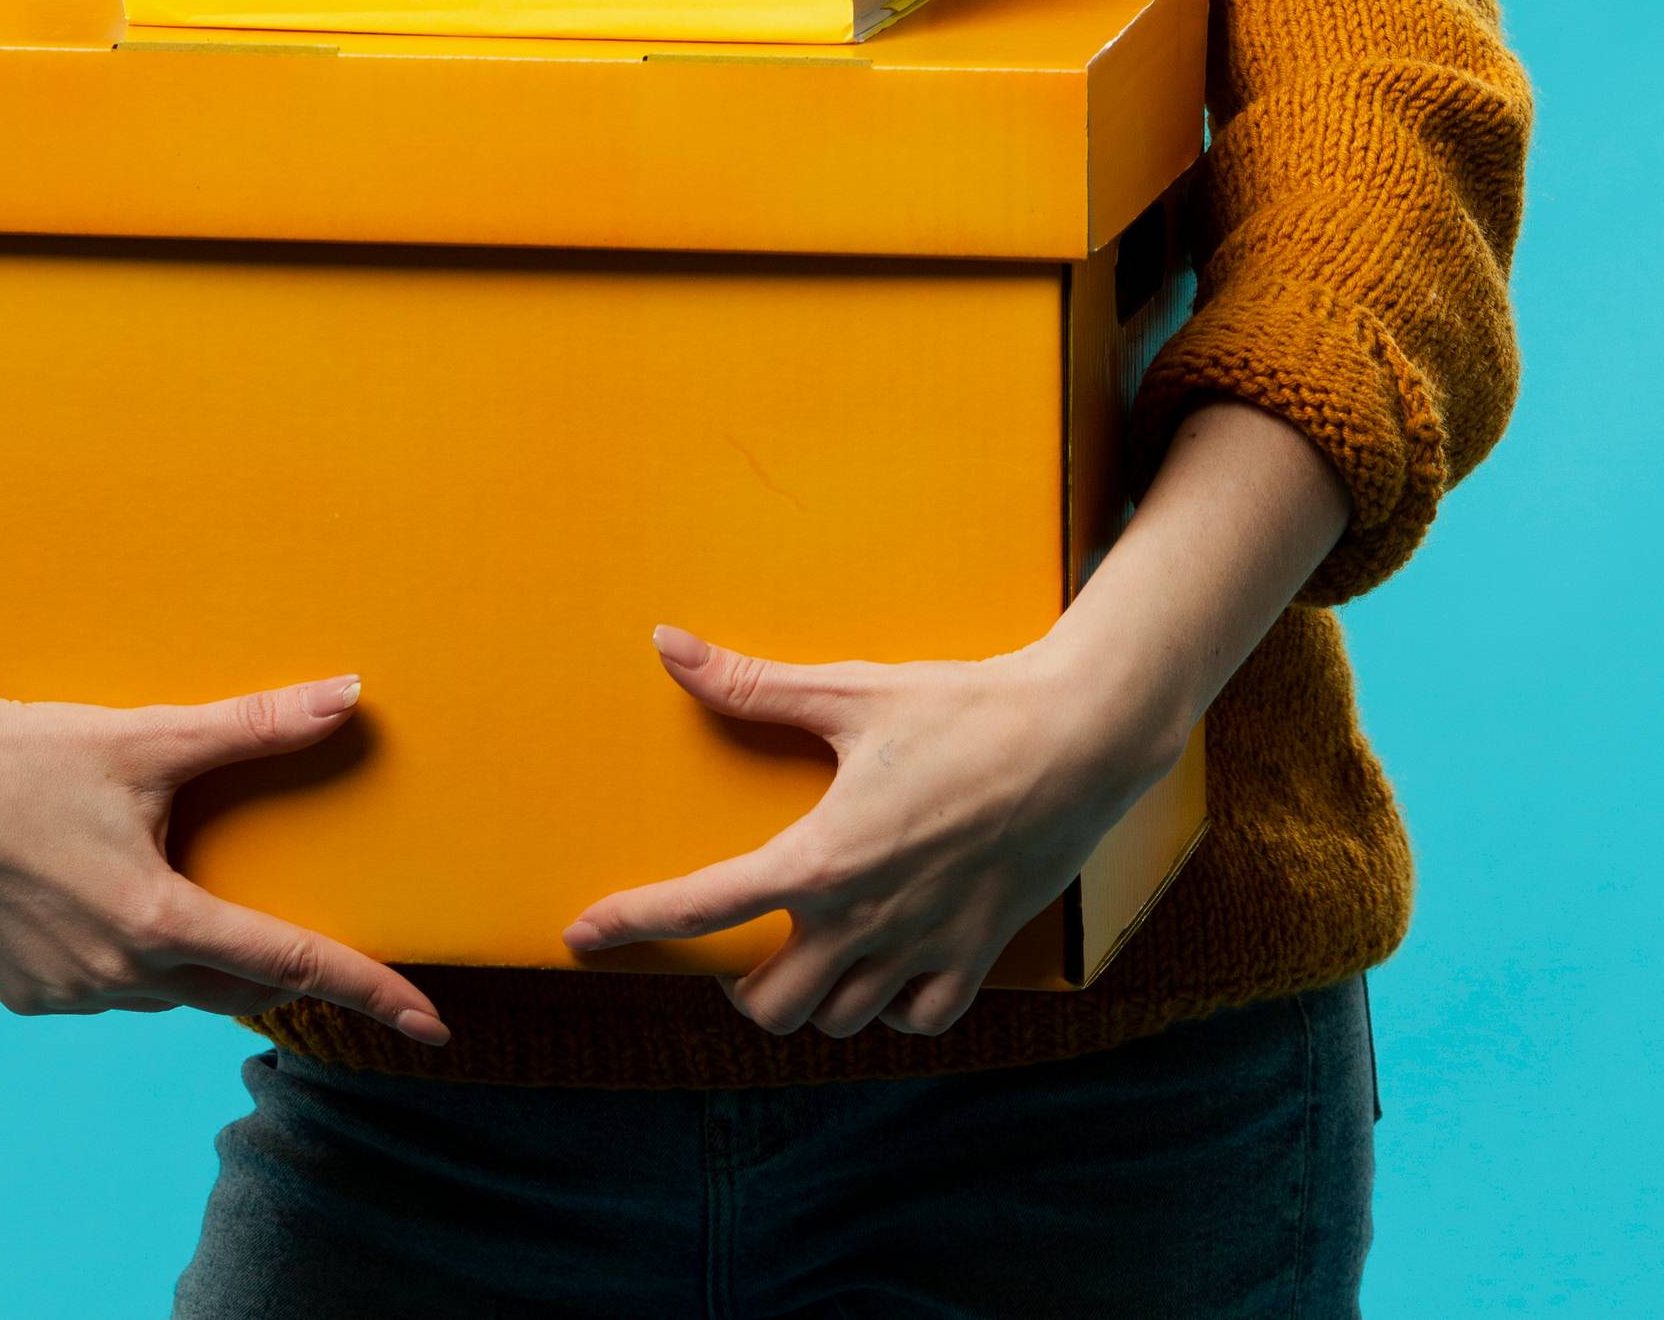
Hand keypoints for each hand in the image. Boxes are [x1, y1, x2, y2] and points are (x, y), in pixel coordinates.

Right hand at [0, 672, 452, 1046]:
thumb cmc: (29, 750)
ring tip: (180, 897)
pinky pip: (105, 993)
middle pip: (234, 988)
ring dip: (191, 958)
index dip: (370, 994)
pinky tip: (101, 907)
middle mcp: (116, 977)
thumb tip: (349, 696)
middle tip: (310, 944)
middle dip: (275, 969)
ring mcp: (67, 996)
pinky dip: (124, 961)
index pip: (291, 966)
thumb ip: (255, 726)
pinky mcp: (25, 997)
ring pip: (167, 992)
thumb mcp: (148, 736)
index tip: (434, 1027)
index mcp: (157, 920)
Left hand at [558, 623, 1180, 1039]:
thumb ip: (751, 684)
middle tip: (732, 947)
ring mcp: (925, 944)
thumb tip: (668, 645)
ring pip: (842, 1019)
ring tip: (803, 952)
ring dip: (813, 996)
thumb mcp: (848, 693)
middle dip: (737, 984)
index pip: (704, 907)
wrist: (1080, 738)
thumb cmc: (962, 709)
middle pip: (772, 1003)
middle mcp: (867, 919)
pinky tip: (880, 965)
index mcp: (822, 858)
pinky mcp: (978, 951)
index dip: (635, 924)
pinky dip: (891, 1005)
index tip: (583, 936)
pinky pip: (919, 1016)